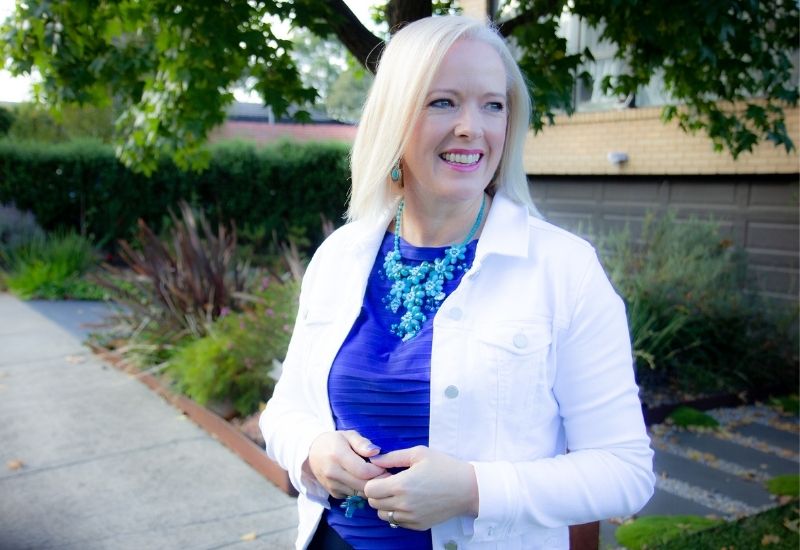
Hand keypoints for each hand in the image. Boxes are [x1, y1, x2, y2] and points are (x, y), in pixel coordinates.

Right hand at [307, 430, 384, 498]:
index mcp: (337, 455)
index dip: (378, 470)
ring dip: (371, 487)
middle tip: (385, 473)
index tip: (384, 465)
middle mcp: (333, 473)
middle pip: (363, 485)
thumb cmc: (334, 441)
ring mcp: (332, 485)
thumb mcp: (348, 435)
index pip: (364, 471)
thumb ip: (362, 443)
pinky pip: (354, 496)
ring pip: (360, 493)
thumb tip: (376, 452)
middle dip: (378, 480)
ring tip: (375, 476)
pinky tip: (364, 481)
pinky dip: (362, 490)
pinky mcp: (333, 494)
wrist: (313, 453)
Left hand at [363, 446, 478, 530]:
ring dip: (386, 504)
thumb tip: (372, 459)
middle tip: (392, 482)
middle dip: (378, 492)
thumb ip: (392, 457)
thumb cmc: (444, 467)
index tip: (385, 474)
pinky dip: (398, 513)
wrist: (468, 489)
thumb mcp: (419, 454)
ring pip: (383, 515)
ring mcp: (410, 517)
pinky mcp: (418, 525)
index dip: (373, 480)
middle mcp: (403, 504)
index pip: (369, 490)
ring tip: (400, 493)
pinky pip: (397, 522)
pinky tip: (410, 501)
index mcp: (401, 485)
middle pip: (373, 503)